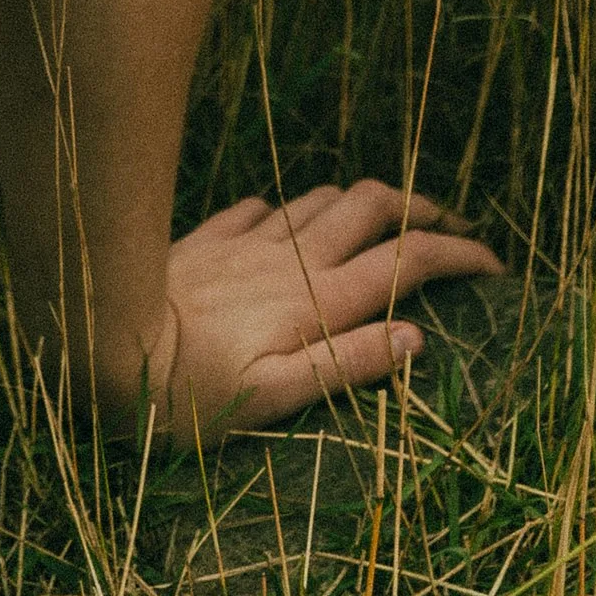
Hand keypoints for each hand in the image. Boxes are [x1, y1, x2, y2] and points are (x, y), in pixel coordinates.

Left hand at [130, 180, 504, 446]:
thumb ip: (348, 364)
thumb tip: (416, 336)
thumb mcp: (275, 397)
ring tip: (383, 221)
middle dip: (421, 207)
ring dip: (362, 202)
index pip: (407, 260)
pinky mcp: (207, 239)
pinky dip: (290, 209)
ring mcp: (246, 242)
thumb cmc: (187, 394)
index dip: (459, 253)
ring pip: (321, 198)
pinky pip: (261, 207)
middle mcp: (290, 258)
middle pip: (372, 205)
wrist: (99, 343)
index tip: (496, 266)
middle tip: (450, 226)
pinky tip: (286, 222)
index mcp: (317, 300)